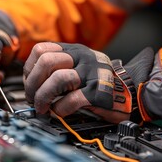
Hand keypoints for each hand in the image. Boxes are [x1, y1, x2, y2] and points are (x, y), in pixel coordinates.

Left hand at [23, 42, 152, 122]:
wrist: (131, 91)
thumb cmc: (99, 83)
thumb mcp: (78, 67)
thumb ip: (57, 68)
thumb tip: (30, 83)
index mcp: (74, 51)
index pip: (41, 50)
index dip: (30, 69)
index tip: (30, 84)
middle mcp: (82, 58)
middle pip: (46, 62)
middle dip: (33, 84)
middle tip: (33, 99)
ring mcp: (91, 74)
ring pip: (57, 79)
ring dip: (43, 97)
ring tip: (44, 108)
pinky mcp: (98, 92)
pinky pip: (72, 99)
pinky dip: (61, 109)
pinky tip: (61, 111)